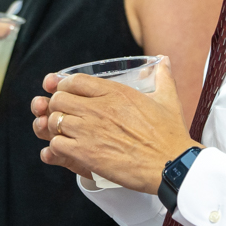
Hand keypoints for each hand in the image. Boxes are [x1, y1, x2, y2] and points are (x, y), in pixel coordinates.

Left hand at [30, 57, 198, 193]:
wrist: (171, 164)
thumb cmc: (170, 134)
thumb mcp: (168, 99)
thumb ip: (163, 77)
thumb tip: (164, 61)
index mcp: (115, 92)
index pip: (75, 80)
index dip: (64, 85)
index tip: (65, 91)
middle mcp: (99, 108)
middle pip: (59, 99)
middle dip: (58, 106)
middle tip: (65, 114)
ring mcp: (90, 130)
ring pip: (55, 121)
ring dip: (57, 127)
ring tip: (66, 133)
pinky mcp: (86, 153)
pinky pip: (57, 144)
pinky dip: (58, 147)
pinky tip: (69, 149)